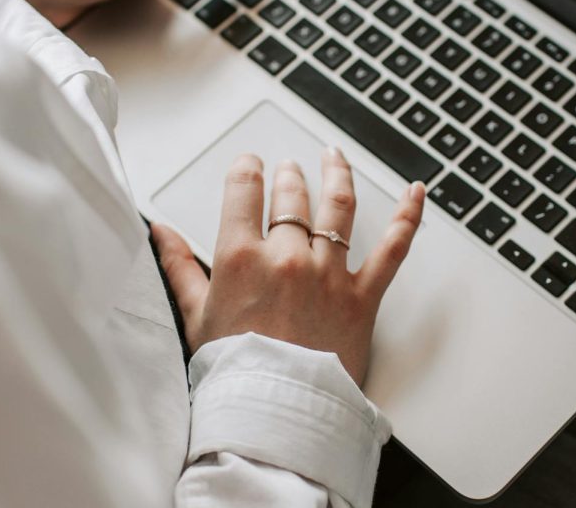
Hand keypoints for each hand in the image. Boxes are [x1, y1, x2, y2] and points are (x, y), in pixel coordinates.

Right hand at [151, 148, 425, 384]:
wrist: (276, 419)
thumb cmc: (234, 374)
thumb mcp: (195, 316)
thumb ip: (178, 265)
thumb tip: (159, 230)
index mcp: (242, 258)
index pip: (244, 190)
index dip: (247, 169)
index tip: (250, 164)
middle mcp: (288, 257)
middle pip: (291, 197)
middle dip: (288, 176)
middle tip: (288, 169)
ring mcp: (328, 274)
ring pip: (337, 207)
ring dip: (336, 174)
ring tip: (333, 157)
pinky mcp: (362, 296)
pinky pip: (392, 249)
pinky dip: (407, 217)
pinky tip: (416, 193)